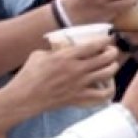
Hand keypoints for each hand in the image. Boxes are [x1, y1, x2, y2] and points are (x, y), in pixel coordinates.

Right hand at [0, 38, 118, 112]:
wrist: (24, 97)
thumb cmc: (28, 75)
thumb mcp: (39, 55)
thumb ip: (55, 50)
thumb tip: (64, 48)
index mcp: (66, 56)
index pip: (93, 45)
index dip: (106, 41)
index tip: (110, 39)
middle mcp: (76, 69)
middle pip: (105, 58)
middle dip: (113, 53)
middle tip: (112, 52)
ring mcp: (80, 85)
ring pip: (108, 74)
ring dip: (113, 67)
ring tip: (112, 65)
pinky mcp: (79, 98)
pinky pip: (102, 95)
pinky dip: (109, 90)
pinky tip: (108, 86)